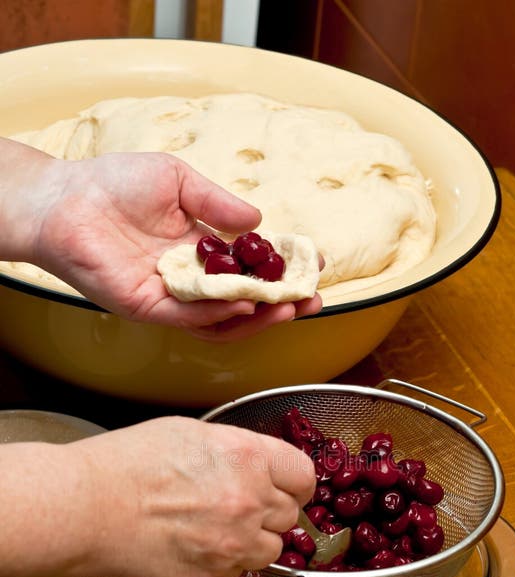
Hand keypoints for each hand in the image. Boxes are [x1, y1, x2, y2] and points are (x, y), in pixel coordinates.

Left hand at [4, 139, 321, 338]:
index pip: (251, 268)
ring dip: (258, 318)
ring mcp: (171, 297)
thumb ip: (217, 204)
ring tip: (287, 307)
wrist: (66, 198)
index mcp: (202, 250)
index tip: (312, 263)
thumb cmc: (115, 184)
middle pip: (244, 303)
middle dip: (281, 303)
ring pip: (223, 321)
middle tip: (310, 299)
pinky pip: (189, 318)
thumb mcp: (178, 182)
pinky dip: (218, 315)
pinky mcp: (148, 307)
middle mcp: (191, 279)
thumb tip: (259, 223)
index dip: (283, 269)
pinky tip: (243, 306)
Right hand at [70, 417, 315, 576]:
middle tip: (238, 508)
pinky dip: (223, 564)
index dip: (295, 483)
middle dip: (269, 512)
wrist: (88, 508)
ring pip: (270, 550)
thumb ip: (237, 452)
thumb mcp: (192, 434)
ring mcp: (234, 543)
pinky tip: (193, 547)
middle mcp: (250, 501)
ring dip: (251, 542)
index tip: (288, 488)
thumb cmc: (127, 465)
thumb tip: (258, 467)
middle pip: (289, 515)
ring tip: (215, 531)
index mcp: (248, 457)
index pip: (303, 475)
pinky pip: (237, 573)